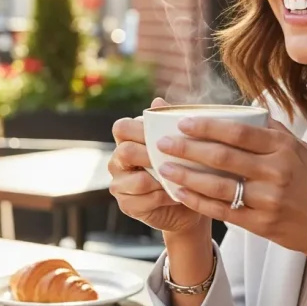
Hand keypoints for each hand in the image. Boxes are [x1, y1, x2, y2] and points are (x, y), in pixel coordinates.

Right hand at [108, 98, 205, 235]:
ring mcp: (119, 184)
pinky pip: (144, 201)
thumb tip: (158, 100)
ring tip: (181, 180)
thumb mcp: (179, 142)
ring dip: (163, 180)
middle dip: (152, 155)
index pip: (121, 127)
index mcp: (127, 140)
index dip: (139, 129)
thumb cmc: (183, 166)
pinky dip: (165, 197)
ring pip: (137, 180)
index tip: (162, 136)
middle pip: (125, 151)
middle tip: (174, 159)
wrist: (188, 201)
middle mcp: (118, 161)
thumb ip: (166, 122)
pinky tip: (178, 195)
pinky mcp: (126, 205)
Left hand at [156, 115, 306, 262]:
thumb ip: (274, 132)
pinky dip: (199, 201)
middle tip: (163, 144)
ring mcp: (269, 199)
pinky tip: (181, 193)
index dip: (207, 126)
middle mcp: (277, 171)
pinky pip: (224, 211)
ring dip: (187, 177)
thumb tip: (248, 108)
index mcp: (284, 147)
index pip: (239, 132)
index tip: (182, 123)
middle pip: (223, 157)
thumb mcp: (302, 150)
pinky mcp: (263, 224)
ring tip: (164, 169)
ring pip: (219, 185)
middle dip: (188, 149)